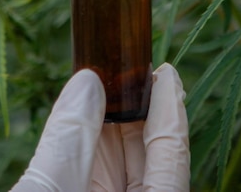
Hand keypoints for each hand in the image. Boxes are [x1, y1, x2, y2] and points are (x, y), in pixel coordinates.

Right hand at [11, 63, 189, 191]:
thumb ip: (69, 142)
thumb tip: (88, 81)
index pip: (171, 152)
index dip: (170, 107)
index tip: (166, 70)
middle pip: (147, 155)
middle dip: (138, 108)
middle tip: (127, 66)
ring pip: (120, 165)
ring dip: (111, 123)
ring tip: (103, 83)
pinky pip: (94, 175)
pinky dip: (89, 146)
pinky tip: (83, 117)